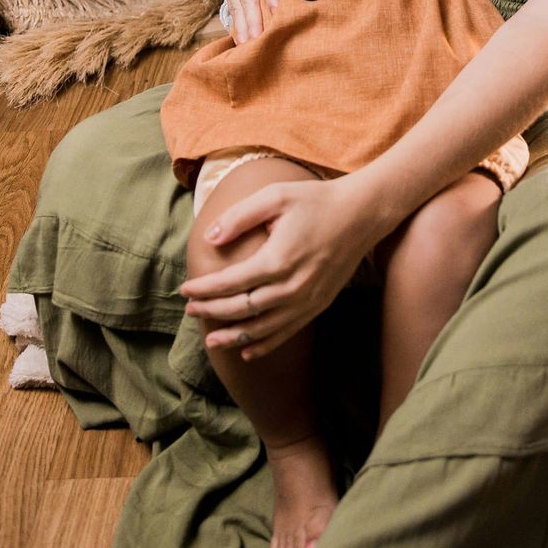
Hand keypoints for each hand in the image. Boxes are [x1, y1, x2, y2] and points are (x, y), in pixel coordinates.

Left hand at [181, 176, 377, 356]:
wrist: (362, 213)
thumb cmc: (316, 200)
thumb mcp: (275, 197)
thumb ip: (239, 217)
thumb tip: (209, 237)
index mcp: (277, 260)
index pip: (231, 282)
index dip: (205, 289)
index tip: (184, 289)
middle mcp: (292, 287)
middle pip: (242, 308)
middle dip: (212, 311)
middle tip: (190, 311)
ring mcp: (307, 300)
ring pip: (262, 328)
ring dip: (233, 336)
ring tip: (211, 340)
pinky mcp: (319, 305)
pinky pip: (287, 331)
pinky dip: (264, 344)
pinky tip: (247, 350)